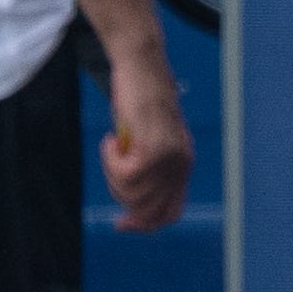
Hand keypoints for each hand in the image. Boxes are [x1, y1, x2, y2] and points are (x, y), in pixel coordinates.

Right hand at [99, 40, 192, 232]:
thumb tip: (132, 207)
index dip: (144, 225)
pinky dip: (109, 159)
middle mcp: (181, 164)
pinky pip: (123, 173)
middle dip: (120, 194)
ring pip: (130, 192)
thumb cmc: (140, 102)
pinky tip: (111, 139)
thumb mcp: (150, 140)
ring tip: (114, 146)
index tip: (121, 224)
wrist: (142, 67)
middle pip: (144, 208)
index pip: (169, 212)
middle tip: (112, 166)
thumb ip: (149, 169)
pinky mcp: (153, 147)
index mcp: (183, 165)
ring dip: (112, 173)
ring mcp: (169, 157)